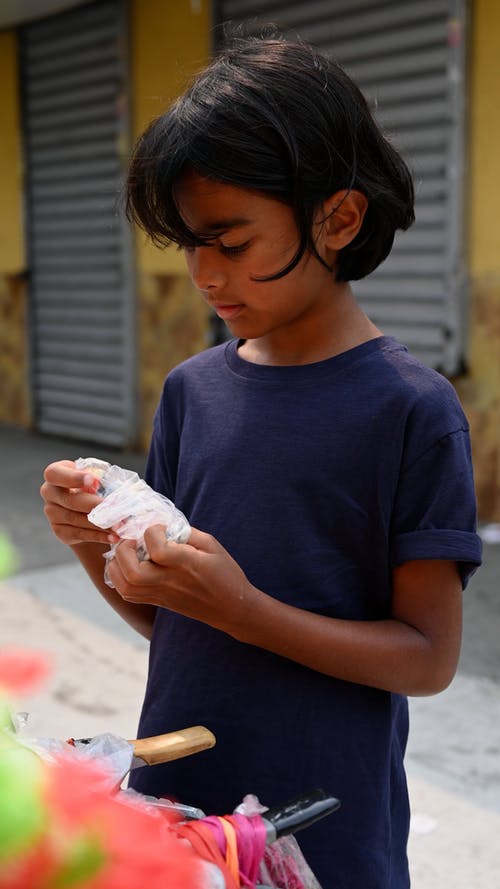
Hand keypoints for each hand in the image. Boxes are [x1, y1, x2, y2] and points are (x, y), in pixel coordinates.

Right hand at [40, 460, 119, 547]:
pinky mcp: (60, 531)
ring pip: (75, 519)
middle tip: (114, 508)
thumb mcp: (96, 477)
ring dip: (100, 523)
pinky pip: (80, 533)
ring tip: (119, 525)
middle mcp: (49, 493)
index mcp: (56, 474)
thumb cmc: (94, 487)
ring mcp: (52, 513)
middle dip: (94, 505)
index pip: (54, 474)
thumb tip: (104, 483)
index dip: (72, 477)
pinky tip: (113, 536)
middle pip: (69, 500)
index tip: (92, 480)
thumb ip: (98, 477)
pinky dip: (99, 535)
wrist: (89, 511)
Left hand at [106, 525, 258, 635]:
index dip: (152, 532)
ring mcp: (162, 595)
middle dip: (124, 550)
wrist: (232, 609)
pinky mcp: (158, 602)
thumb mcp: (212, 545)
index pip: (157, 549)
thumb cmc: (226, 574)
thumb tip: (164, 525)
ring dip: (117, 566)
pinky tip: (127, 566)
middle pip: (133, 572)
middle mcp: (171, 582)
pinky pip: (129, 594)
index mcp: (187, 564)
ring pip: (126, 586)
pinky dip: (120, 579)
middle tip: (132, 540)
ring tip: (125, 552)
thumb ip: (187, 533)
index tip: (159, 528)